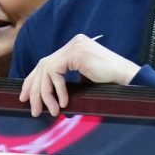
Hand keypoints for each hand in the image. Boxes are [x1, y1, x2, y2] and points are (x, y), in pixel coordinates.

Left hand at [16, 34, 139, 115]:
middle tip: (31, 107)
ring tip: (49, 111)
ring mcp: (74, 46)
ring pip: (47, 70)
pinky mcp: (76, 53)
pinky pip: (56, 72)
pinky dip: (57, 89)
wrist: (128, 80)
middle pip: (43, 65)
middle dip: (34, 87)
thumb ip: (67, 81)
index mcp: (74, 48)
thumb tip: (49, 96)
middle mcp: (72, 43)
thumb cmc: (110, 83)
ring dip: (45, 93)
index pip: (47, 62)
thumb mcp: (84, 80)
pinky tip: (63, 102)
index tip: (26, 97)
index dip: (34, 80)